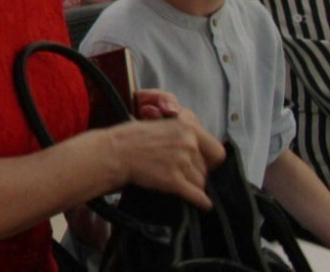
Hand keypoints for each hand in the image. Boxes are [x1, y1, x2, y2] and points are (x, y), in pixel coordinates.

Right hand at [107, 112, 224, 209]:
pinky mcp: (174, 181)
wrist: (113, 152)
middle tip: (181, 172)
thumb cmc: (131, 138)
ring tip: (175, 181)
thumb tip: (199, 146)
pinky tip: (202, 204)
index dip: (210, 159)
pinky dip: (200, 202)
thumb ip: (182, 133)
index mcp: (186, 127)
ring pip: (201, 182)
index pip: (216, 150)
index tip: (204, 163)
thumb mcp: (160, 124)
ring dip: (191, 184)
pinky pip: (197, 196)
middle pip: (206, 169)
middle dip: (196, 172)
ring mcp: (182, 163)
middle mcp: (188, 144)